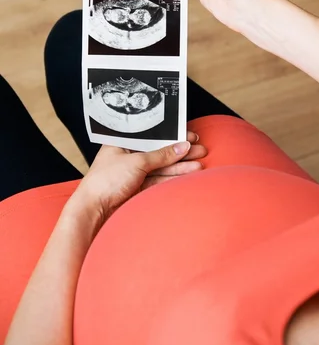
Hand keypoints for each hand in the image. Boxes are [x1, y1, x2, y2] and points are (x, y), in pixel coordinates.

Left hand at [68, 131, 206, 229]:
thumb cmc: (104, 181)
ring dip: (180, 165)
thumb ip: (161, 155)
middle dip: (180, 151)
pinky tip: (188, 174)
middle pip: (159, 151)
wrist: (92, 210)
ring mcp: (134, 172)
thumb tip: (182, 146)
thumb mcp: (137, 162)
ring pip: (162, 166)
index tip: (189, 136)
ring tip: (200, 164)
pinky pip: (160, 179)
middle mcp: (128, 155)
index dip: (172, 134)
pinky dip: (173, 177)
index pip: (152, 134)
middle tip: (200, 150)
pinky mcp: (138, 187)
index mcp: (122, 141)